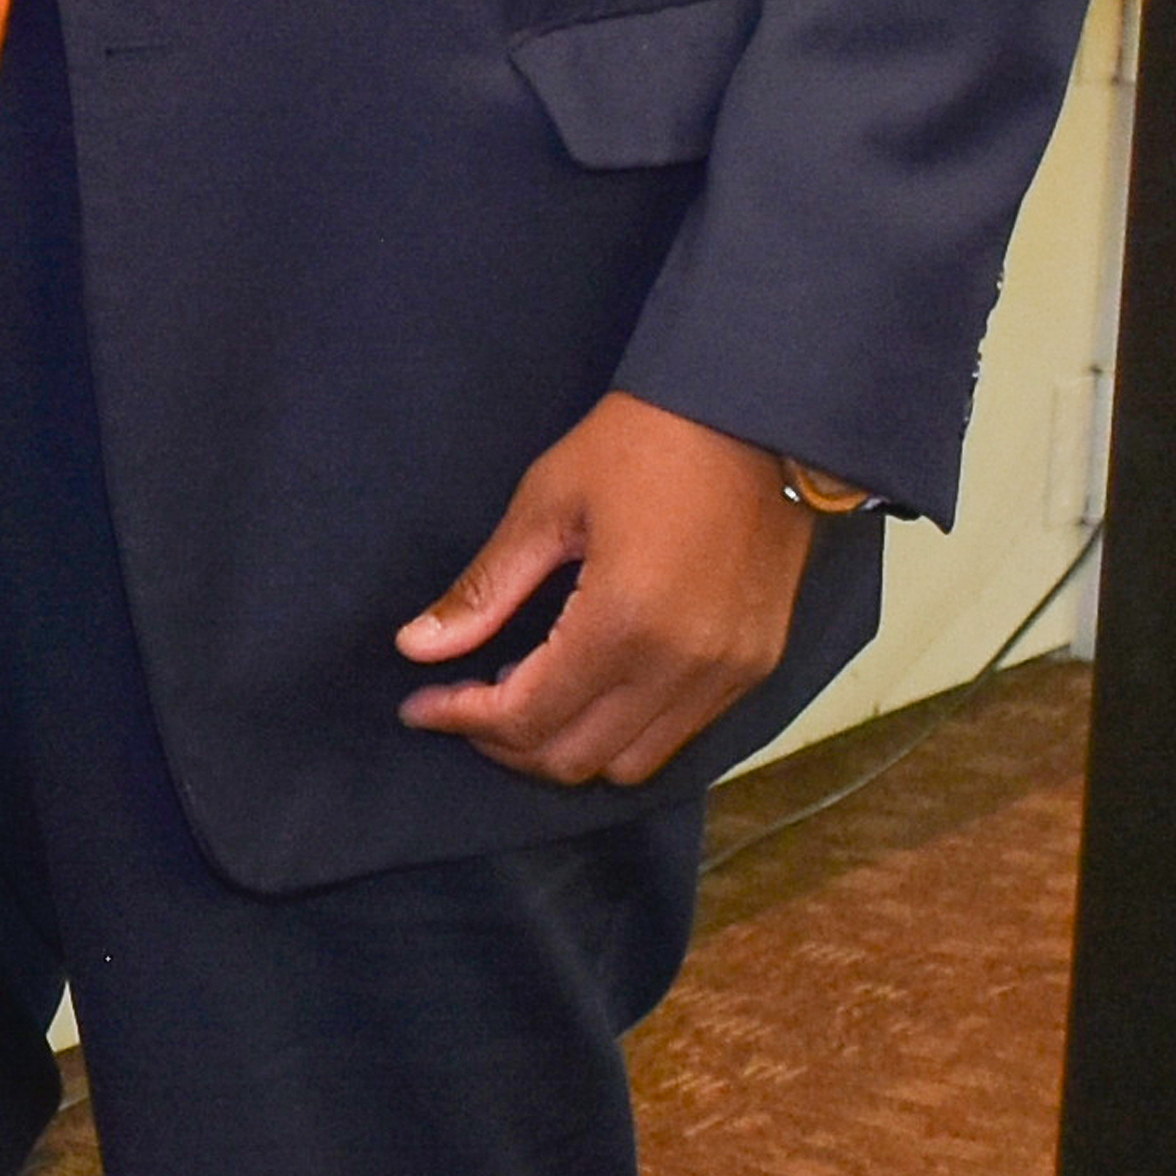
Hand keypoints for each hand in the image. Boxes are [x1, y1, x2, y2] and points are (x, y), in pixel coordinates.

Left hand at [391, 393, 820, 788]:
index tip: (420, 706)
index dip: (462, 719)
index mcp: (623, 622)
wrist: (759, 413)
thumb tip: (415, 647)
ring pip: (632, 763)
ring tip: (528, 691)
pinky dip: (625, 730)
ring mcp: (729, 674)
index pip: (527, 716)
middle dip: (508, 743)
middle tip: (465, 703)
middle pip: (576, 758)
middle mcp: (682, 667)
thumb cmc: (643, 442)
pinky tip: (591, 682)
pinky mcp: (757, 667)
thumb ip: (485, 588)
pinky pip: (680, 735)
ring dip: (569, 745)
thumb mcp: (547, 503)